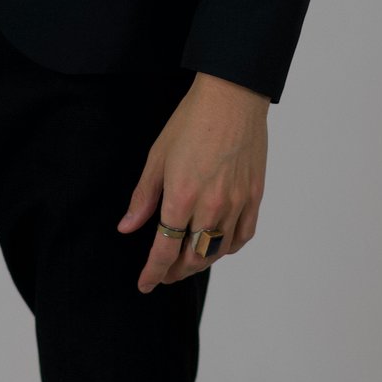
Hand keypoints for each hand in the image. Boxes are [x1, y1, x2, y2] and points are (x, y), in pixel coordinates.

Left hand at [116, 71, 269, 291]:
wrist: (232, 97)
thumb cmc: (191, 121)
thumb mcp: (157, 158)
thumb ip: (143, 198)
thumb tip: (127, 228)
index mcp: (181, 197)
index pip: (165, 251)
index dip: (153, 273)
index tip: (145, 284)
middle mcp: (211, 206)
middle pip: (192, 258)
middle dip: (174, 272)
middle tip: (163, 274)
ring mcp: (237, 203)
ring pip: (218, 252)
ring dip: (199, 263)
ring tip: (186, 262)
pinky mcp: (255, 196)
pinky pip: (243, 236)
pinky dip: (229, 248)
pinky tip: (218, 245)